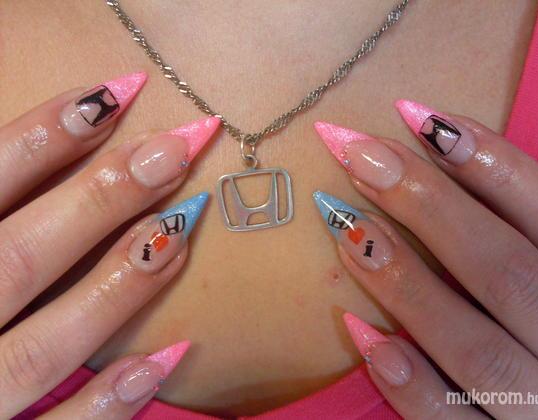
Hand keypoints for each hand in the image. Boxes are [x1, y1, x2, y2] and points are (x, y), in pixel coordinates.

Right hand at [0, 73, 218, 418]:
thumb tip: (49, 135)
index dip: (44, 133)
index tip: (121, 91)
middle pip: (20, 258)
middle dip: (101, 198)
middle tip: (175, 150)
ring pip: (45, 346)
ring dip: (118, 286)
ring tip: (181, 230)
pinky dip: (107, 402)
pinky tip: (168, 357)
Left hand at [313, 100, 537, 418]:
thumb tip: (458, 158)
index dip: (492, 162)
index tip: (419, 115)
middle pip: (506, 273)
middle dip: (429, 206)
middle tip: (359, 154)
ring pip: (477, 349)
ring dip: (406, 285)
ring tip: (346, 228)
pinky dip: (412, 386)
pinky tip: (363, 335)